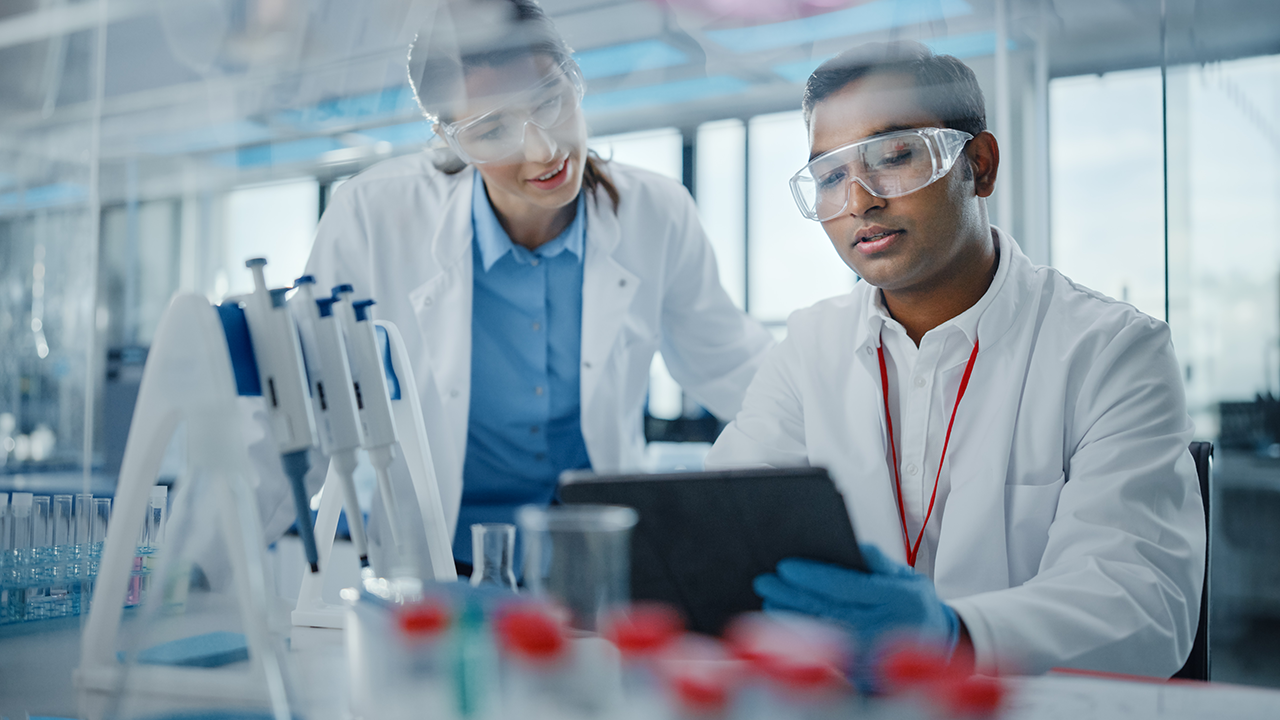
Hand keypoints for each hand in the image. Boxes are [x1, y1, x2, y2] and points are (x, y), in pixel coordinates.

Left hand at [753, 544, 959, 656]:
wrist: (941, 645)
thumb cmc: (916, 605)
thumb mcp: (908, 576)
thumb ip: (880, 561)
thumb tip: (854, 545)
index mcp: (893, 598)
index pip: (843, 585)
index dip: (811, 576)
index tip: (785, 566)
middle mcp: (881, 626)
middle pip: (825, 608)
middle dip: (791, 594)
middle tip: (765, 582)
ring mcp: (871, 652)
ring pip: (821, 632)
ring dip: (790, 617)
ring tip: (769, 601)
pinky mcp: (863, 672)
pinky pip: (826, 653)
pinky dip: (803, 639)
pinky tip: (787, 626)